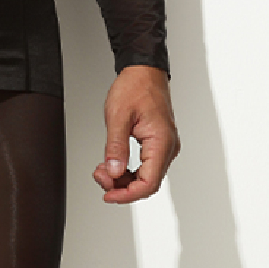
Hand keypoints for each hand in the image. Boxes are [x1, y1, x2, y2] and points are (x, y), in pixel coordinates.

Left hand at [93, 64, 179, 203]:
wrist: (144, 72)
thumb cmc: (135, 87)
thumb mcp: (117, 116)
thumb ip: (115, 147)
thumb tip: (113, 172)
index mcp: (161, 142)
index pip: (149, 182)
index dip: (127, 194)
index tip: (109, 195)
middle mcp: (167, 147)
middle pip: (147, 182)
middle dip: (122, 186)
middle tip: (100, 178)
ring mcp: (164, 146)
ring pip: (146, 175)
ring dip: (123, 179)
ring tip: (102, 170)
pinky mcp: (157, 143)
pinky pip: (145, 165)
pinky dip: (128, 169)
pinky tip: (112, 164)